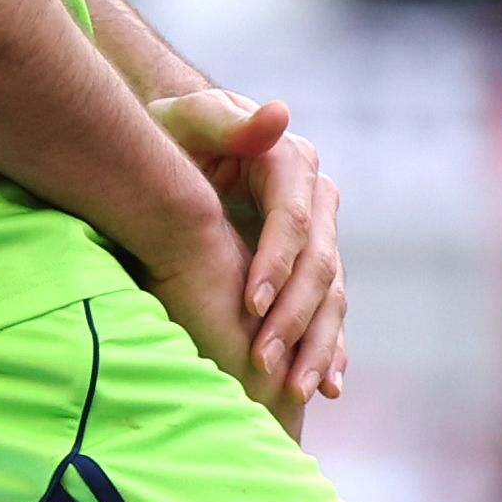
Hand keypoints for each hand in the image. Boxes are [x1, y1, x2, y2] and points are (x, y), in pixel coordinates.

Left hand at [152, 86, 345, 413]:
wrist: (176, 151)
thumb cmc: (171, 133)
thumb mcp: (186, 120)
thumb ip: (225, 120)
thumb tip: (281, 113)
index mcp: (291, 162)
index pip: (293, 221)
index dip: (276, 263)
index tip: (249, 304)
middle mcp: (315, 200)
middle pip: (318, 266)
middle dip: (292, 316)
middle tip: (261, 359)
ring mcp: (319, 236)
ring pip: (330, 296)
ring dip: (315, 345)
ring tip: (295, 388)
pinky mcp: (313, 267)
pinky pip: (329, 313)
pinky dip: (330, 349)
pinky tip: (327, 386)